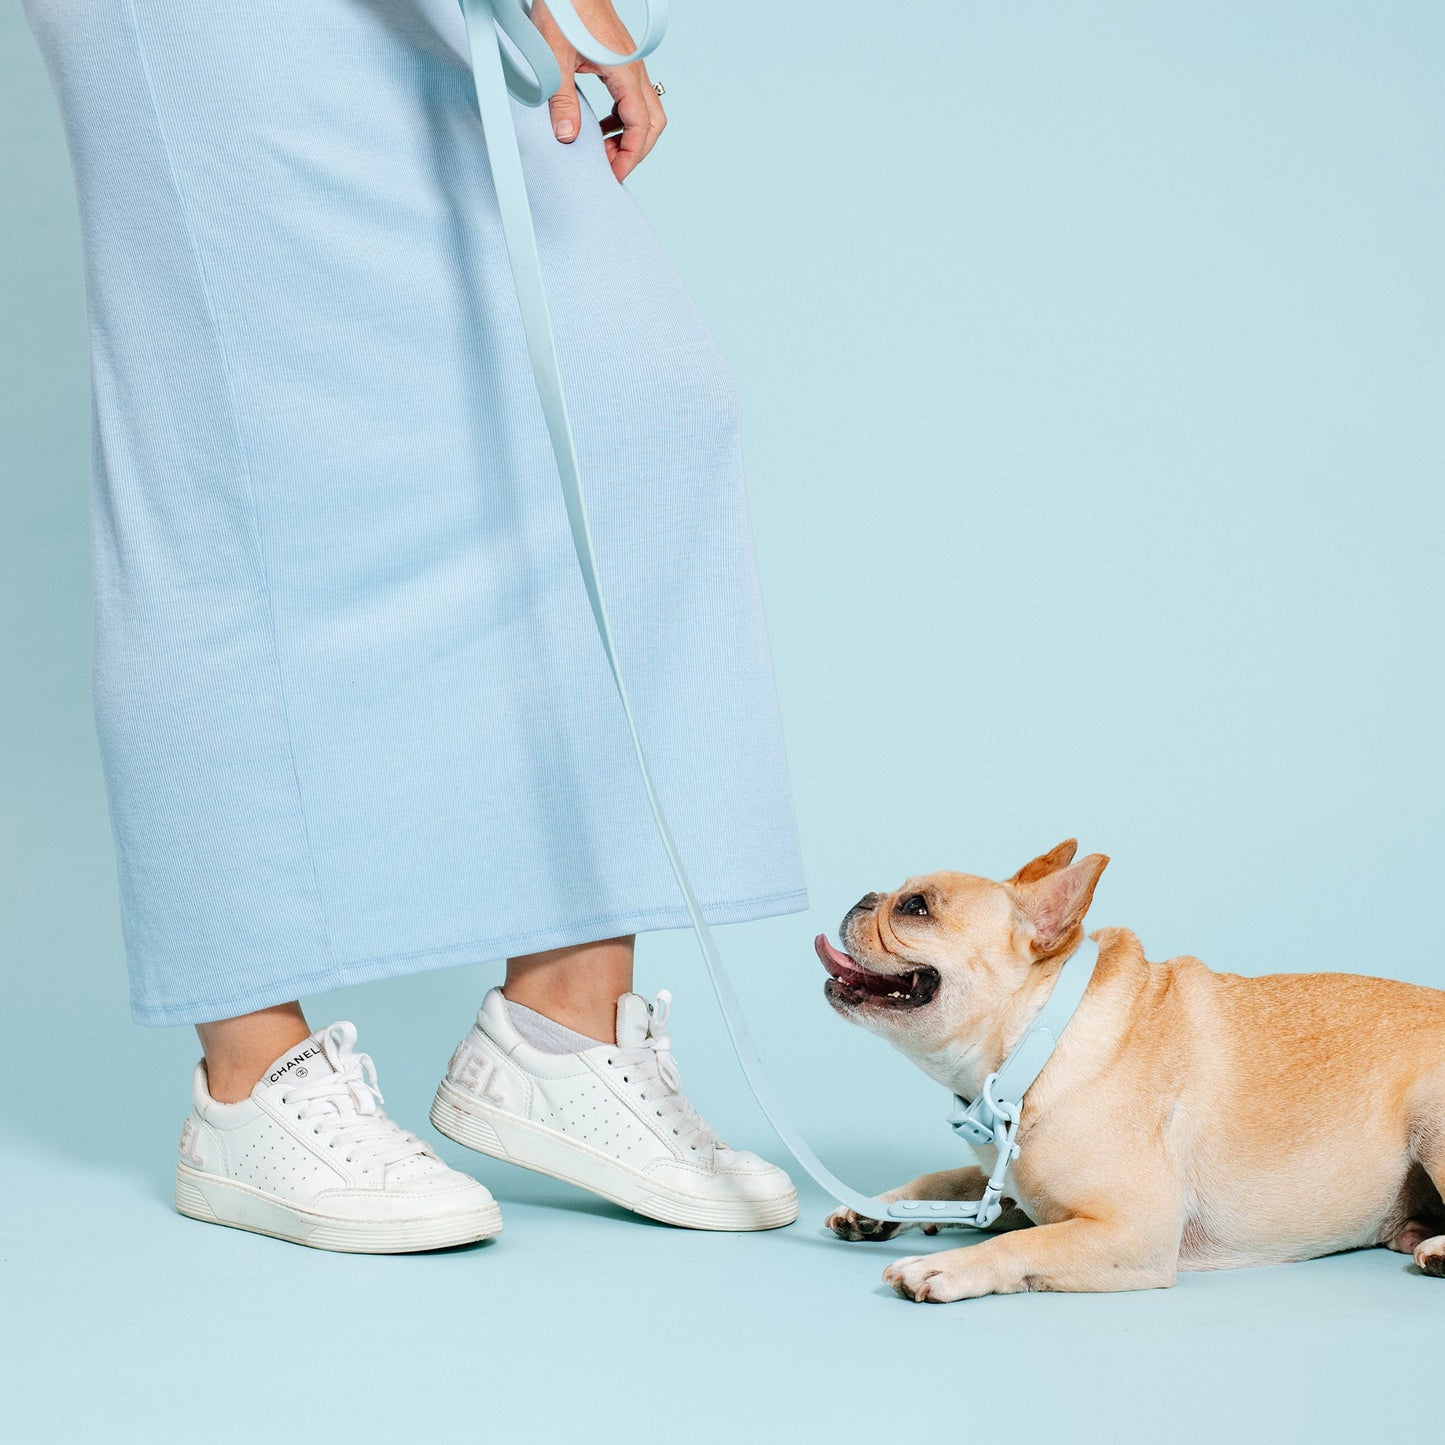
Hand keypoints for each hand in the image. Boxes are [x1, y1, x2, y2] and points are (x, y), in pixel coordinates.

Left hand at [530, 0, 665, 180]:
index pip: (640, 126)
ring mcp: (630, 65)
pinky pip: (631, 98)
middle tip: (611, 166)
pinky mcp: (620, 61)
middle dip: (635, 150)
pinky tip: (600, 126)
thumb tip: (567, 136)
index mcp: (625, 72)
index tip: (615, 174)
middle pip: (652, 122)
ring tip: (604, 150)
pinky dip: (620, 119)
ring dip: (628, 135)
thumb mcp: (555, 59)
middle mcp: (634, 70)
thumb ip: (562, 100)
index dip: (630, 156)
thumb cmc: (563, 9)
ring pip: (645, 111)